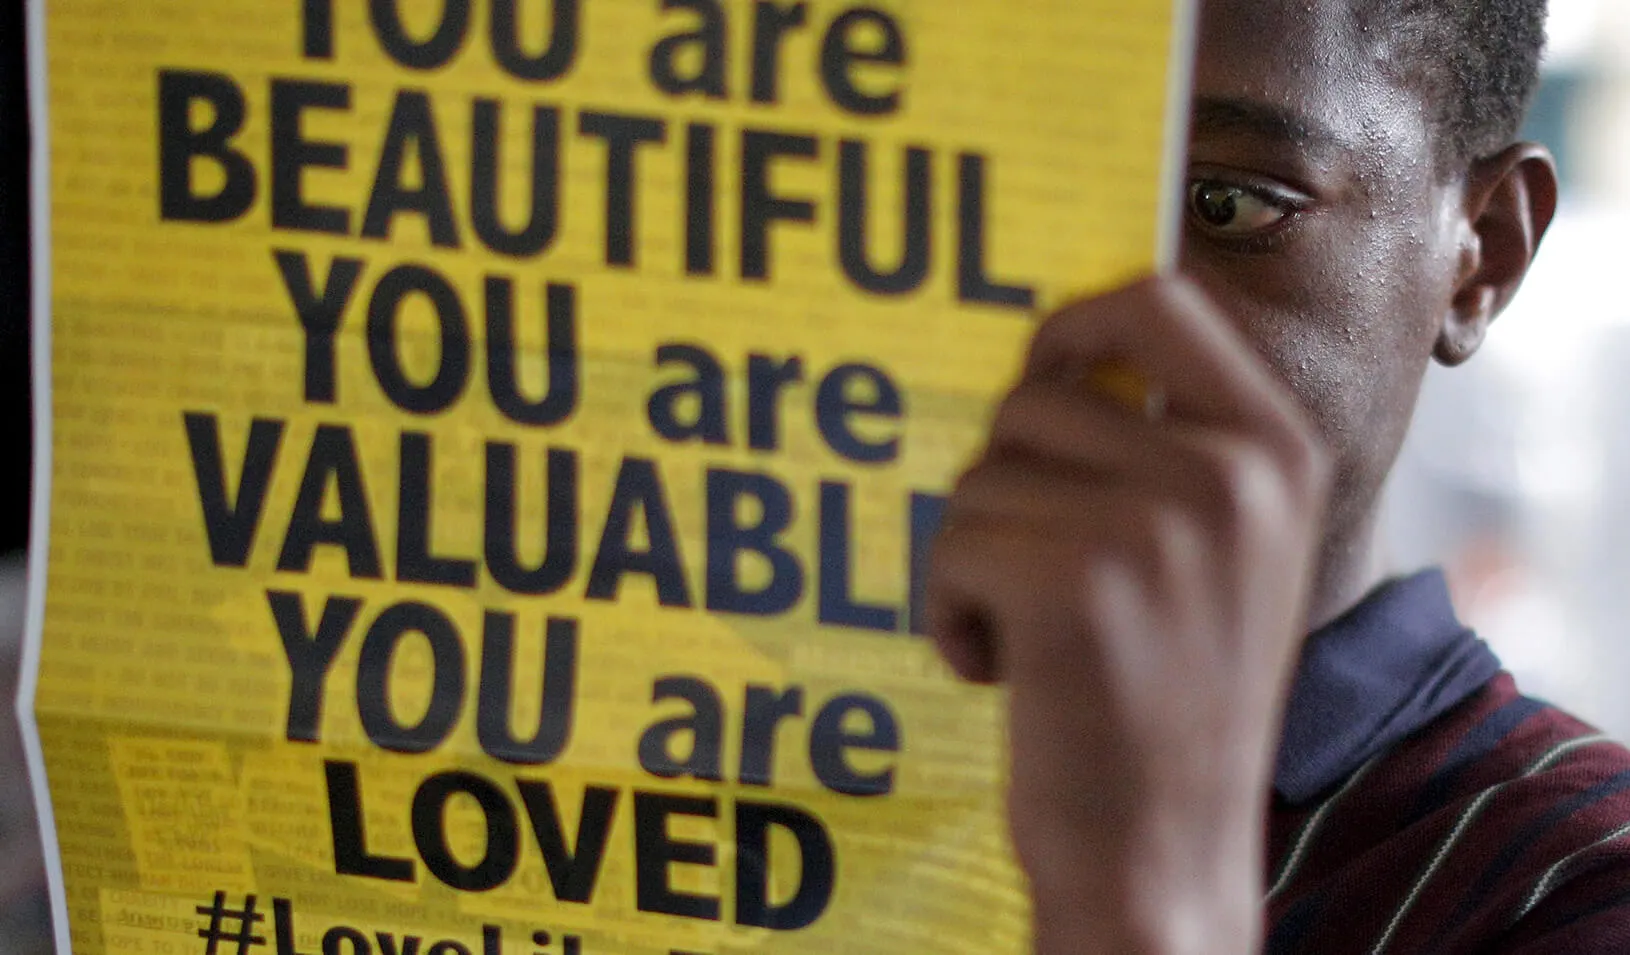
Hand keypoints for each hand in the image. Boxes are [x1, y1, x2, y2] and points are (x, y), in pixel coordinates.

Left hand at [925, 277, 1330, 954]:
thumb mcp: (1219, 556)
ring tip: (1032, 636)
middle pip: (1038, 393)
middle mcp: (1233, 472)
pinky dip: (951, 610)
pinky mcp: (1077, 580)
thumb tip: (1050, 353)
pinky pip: (954, 542)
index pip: (1162, 300)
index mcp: (1279, 449)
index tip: (1039, 371)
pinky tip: (1004, 669)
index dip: (1076, 322)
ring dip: (977, 556)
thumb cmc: (1169, 704)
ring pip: (983, 474)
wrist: (1166, 857)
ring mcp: (1160, 522)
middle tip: (1028, 562)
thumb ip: (1167, 449)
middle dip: (1004, 476)